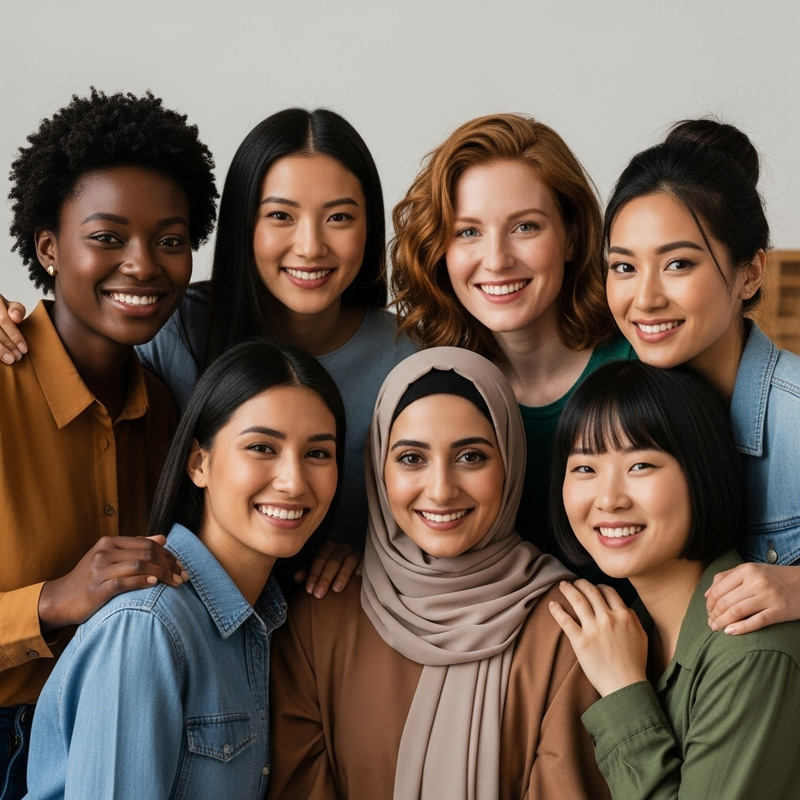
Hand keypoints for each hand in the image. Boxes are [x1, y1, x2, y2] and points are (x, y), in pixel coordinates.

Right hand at [0, 295, 27, 363]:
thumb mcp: (7, 305)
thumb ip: (16, 309)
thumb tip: (16, 318)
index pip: (3, 320)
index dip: (15, 336)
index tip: (24, 348)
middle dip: (9, 346)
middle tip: (18, 356)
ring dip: (0, 351)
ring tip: (10, 359)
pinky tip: (0, 357)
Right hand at [38, 535, 187, 631]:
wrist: (60, 600)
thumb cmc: (90, 579)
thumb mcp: (110, 558)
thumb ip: (136, 547)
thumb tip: (163, 537)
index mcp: (110, 542)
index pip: (147, 544)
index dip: (168, 554)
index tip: (180, 565)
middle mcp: (104, 552)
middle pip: (147, 554)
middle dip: (169, 564)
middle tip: (184, 575)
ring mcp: (99, 570)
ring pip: (140, 566)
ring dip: (163, 574)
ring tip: (176, 583)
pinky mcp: (97, 588)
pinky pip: (125, 582)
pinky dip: (142, 582)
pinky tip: (155, 584)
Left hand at [293, 540, 361, 598]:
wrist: (351, 576)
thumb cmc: (331, 575)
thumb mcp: (319, 574)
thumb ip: (309, 574)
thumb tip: (296, 578)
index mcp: (328, 549)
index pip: (319, 559)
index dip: (314, 574)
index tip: (309, 590)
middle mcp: (342, 549)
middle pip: (333, 561)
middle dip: (325, 578)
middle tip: (319, 594)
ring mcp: (355, 554)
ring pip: (348, 561)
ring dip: (342, 575)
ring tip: (336, 590)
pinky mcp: (367, 562)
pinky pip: (365, 564)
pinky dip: (360, 571)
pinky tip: (356, 580)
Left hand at [549, 579, 647, 696]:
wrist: (625, 686)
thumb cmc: (635, 663)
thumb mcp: (641, 636)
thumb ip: (633, 618)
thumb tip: (623, 607)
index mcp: (624, 615)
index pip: (608, 591)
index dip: (599, 586)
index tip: (594, 587)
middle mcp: (608, 618)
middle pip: (591, 592)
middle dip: (581, 583)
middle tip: (575, 582)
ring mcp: (593, 629)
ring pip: (577, 600)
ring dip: (568, 590)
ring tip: (562, 585)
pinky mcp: (580, 641)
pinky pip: (565, 620)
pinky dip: (557, 610)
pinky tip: (552, 604)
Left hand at [705, 562, 799, 633]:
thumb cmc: (774, 577)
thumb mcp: (751, 570)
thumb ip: (727, 577)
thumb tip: (707, 594)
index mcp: (746, 570)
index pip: (718, 590)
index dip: (709, 604)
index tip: (707, 612)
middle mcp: (756, 582)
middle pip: (725, 602)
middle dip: (713, 615)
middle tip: (710, 624)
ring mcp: (768, 596)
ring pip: (736, 612)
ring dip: (722, 623)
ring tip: (716, 629)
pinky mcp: (779, 611)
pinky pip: (756, 621)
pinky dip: (740, 628)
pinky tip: (729, 632)